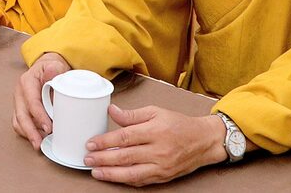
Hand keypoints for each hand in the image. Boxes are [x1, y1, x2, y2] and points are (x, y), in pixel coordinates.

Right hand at [12, 52, 71, 149]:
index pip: (32, 102)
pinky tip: (37, 138)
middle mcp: (19, 93)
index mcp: (26, 82)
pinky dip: (27, 133)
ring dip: (27, 134)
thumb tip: (50, 76)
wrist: (47, 69)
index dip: (39, 116)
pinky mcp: (20, 110)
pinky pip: (19, 124)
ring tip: (39, 144)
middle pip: (21, 115)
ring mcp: (18, 102)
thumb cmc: (51, 69)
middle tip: (39, 143)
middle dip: (30, 131)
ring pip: (18, 122)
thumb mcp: (55, 65)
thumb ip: (53, 70)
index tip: (48, 127)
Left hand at [83, 105, 225, 185]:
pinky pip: (141, 181)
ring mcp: (161, 166)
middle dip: (103, 159)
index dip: (105, 142)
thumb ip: (131, 114)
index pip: (125, 137)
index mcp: (155, 130)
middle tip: (87, 159)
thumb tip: (111, 111)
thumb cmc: (178, 124)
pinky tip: (113, 177)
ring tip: (95, 171)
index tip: (91, 143)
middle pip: (125, 156)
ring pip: (132, 173)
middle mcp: (158, 150)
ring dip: (111, 174)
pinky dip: (126, 180)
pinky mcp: (164, 177)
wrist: (203, 141)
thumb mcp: (155, 111)